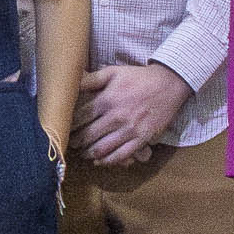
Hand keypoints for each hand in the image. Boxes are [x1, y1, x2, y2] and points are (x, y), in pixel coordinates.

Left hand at [77, 61, 194, 167]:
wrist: (169, 83)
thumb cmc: (138, 77)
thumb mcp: (113, 72)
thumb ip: (91, 79)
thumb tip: (71, 83)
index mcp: (106, 100)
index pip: (79, 118)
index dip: (69, 125)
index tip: (64, 128)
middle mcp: (116, 117)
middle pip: (88, 136)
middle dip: (76, 142)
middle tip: (71, 144)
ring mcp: (129, 130)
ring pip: (102, 149)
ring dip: (88, 153)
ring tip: (83, 153)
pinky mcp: (142, 139)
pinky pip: (121, 155)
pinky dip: (108, 161)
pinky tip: (100, 160)